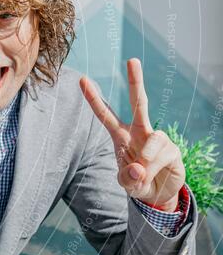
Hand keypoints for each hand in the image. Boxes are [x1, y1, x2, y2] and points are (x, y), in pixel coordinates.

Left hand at [80, 58, 184, 209]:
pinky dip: (155, 167)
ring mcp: (157, 137)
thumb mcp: (126, 184)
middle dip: (135, 80)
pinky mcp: (172, 148)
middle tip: (131, 60)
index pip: (105, 114)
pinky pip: (163, 153)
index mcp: (121, 136)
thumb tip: (137, 169)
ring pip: (154, 138)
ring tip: (143, 174)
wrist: (157, 195)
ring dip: (146, 160)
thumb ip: (126, 178)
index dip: (94, 98)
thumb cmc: (136, 182)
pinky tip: (154, 173)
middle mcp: (139, 131)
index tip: (82, 80)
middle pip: (138, 101)